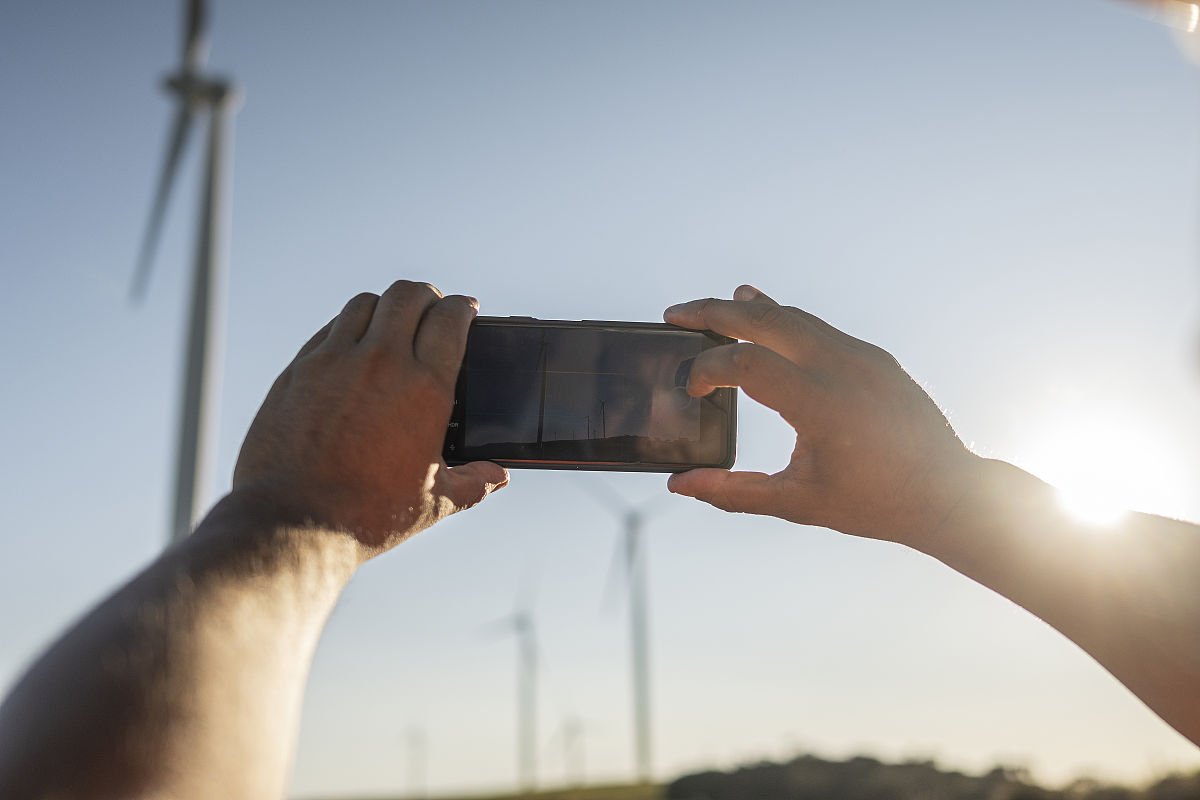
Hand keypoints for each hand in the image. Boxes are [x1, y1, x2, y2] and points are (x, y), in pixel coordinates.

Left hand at [232, 280, 508, 557]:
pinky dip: (347, 328)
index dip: (463, 308)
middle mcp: (381, 362)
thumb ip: (474, 482)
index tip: (465, 311)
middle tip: (432, 309)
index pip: (450, 319)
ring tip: (391, 323)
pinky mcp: (299, 370)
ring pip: (366, 303)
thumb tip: (498, 476)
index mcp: (424, 388)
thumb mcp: (435, 501)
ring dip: (386, 307)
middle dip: (428, 297)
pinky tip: (352, 347)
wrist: (293, 521)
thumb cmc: (367, 514)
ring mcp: (334, 361)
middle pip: (409, 295)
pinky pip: (328, 329)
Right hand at [663, 285, 978, 547]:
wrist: (947, 493)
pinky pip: (818, 327)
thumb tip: (680, 484)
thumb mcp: (796, 502)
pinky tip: (765, 317)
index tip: (692, 389)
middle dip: (713, 311)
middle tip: (675, 314)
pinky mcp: (873, 356)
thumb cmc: (875, 502)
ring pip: (792, 316)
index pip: (745, 364)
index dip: (707, 370)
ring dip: (748, 309)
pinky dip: (783, 320)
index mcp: (820, 403)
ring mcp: (861, 356)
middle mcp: (841, 367)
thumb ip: (732, 492)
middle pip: (763, 319)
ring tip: (713, 309)